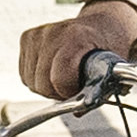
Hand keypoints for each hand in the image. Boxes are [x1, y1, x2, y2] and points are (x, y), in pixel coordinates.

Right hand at [17, 0, 136, 98]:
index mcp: (77, 37)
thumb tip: (77, 112)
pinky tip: (53, 71)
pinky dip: (38, 80)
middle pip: (42, 84)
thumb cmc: (109, 48)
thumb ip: (96, 93)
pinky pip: (25, 74)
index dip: (68, 92)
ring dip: (46, 87)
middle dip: (57, 92)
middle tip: (73, 85)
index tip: (80, 89)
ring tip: (64, 77)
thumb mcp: (112, 70)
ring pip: (31, 81)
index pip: (59, 78)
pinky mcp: (27, 37)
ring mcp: (37, 34)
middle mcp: (53, 32)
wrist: (103, 24)